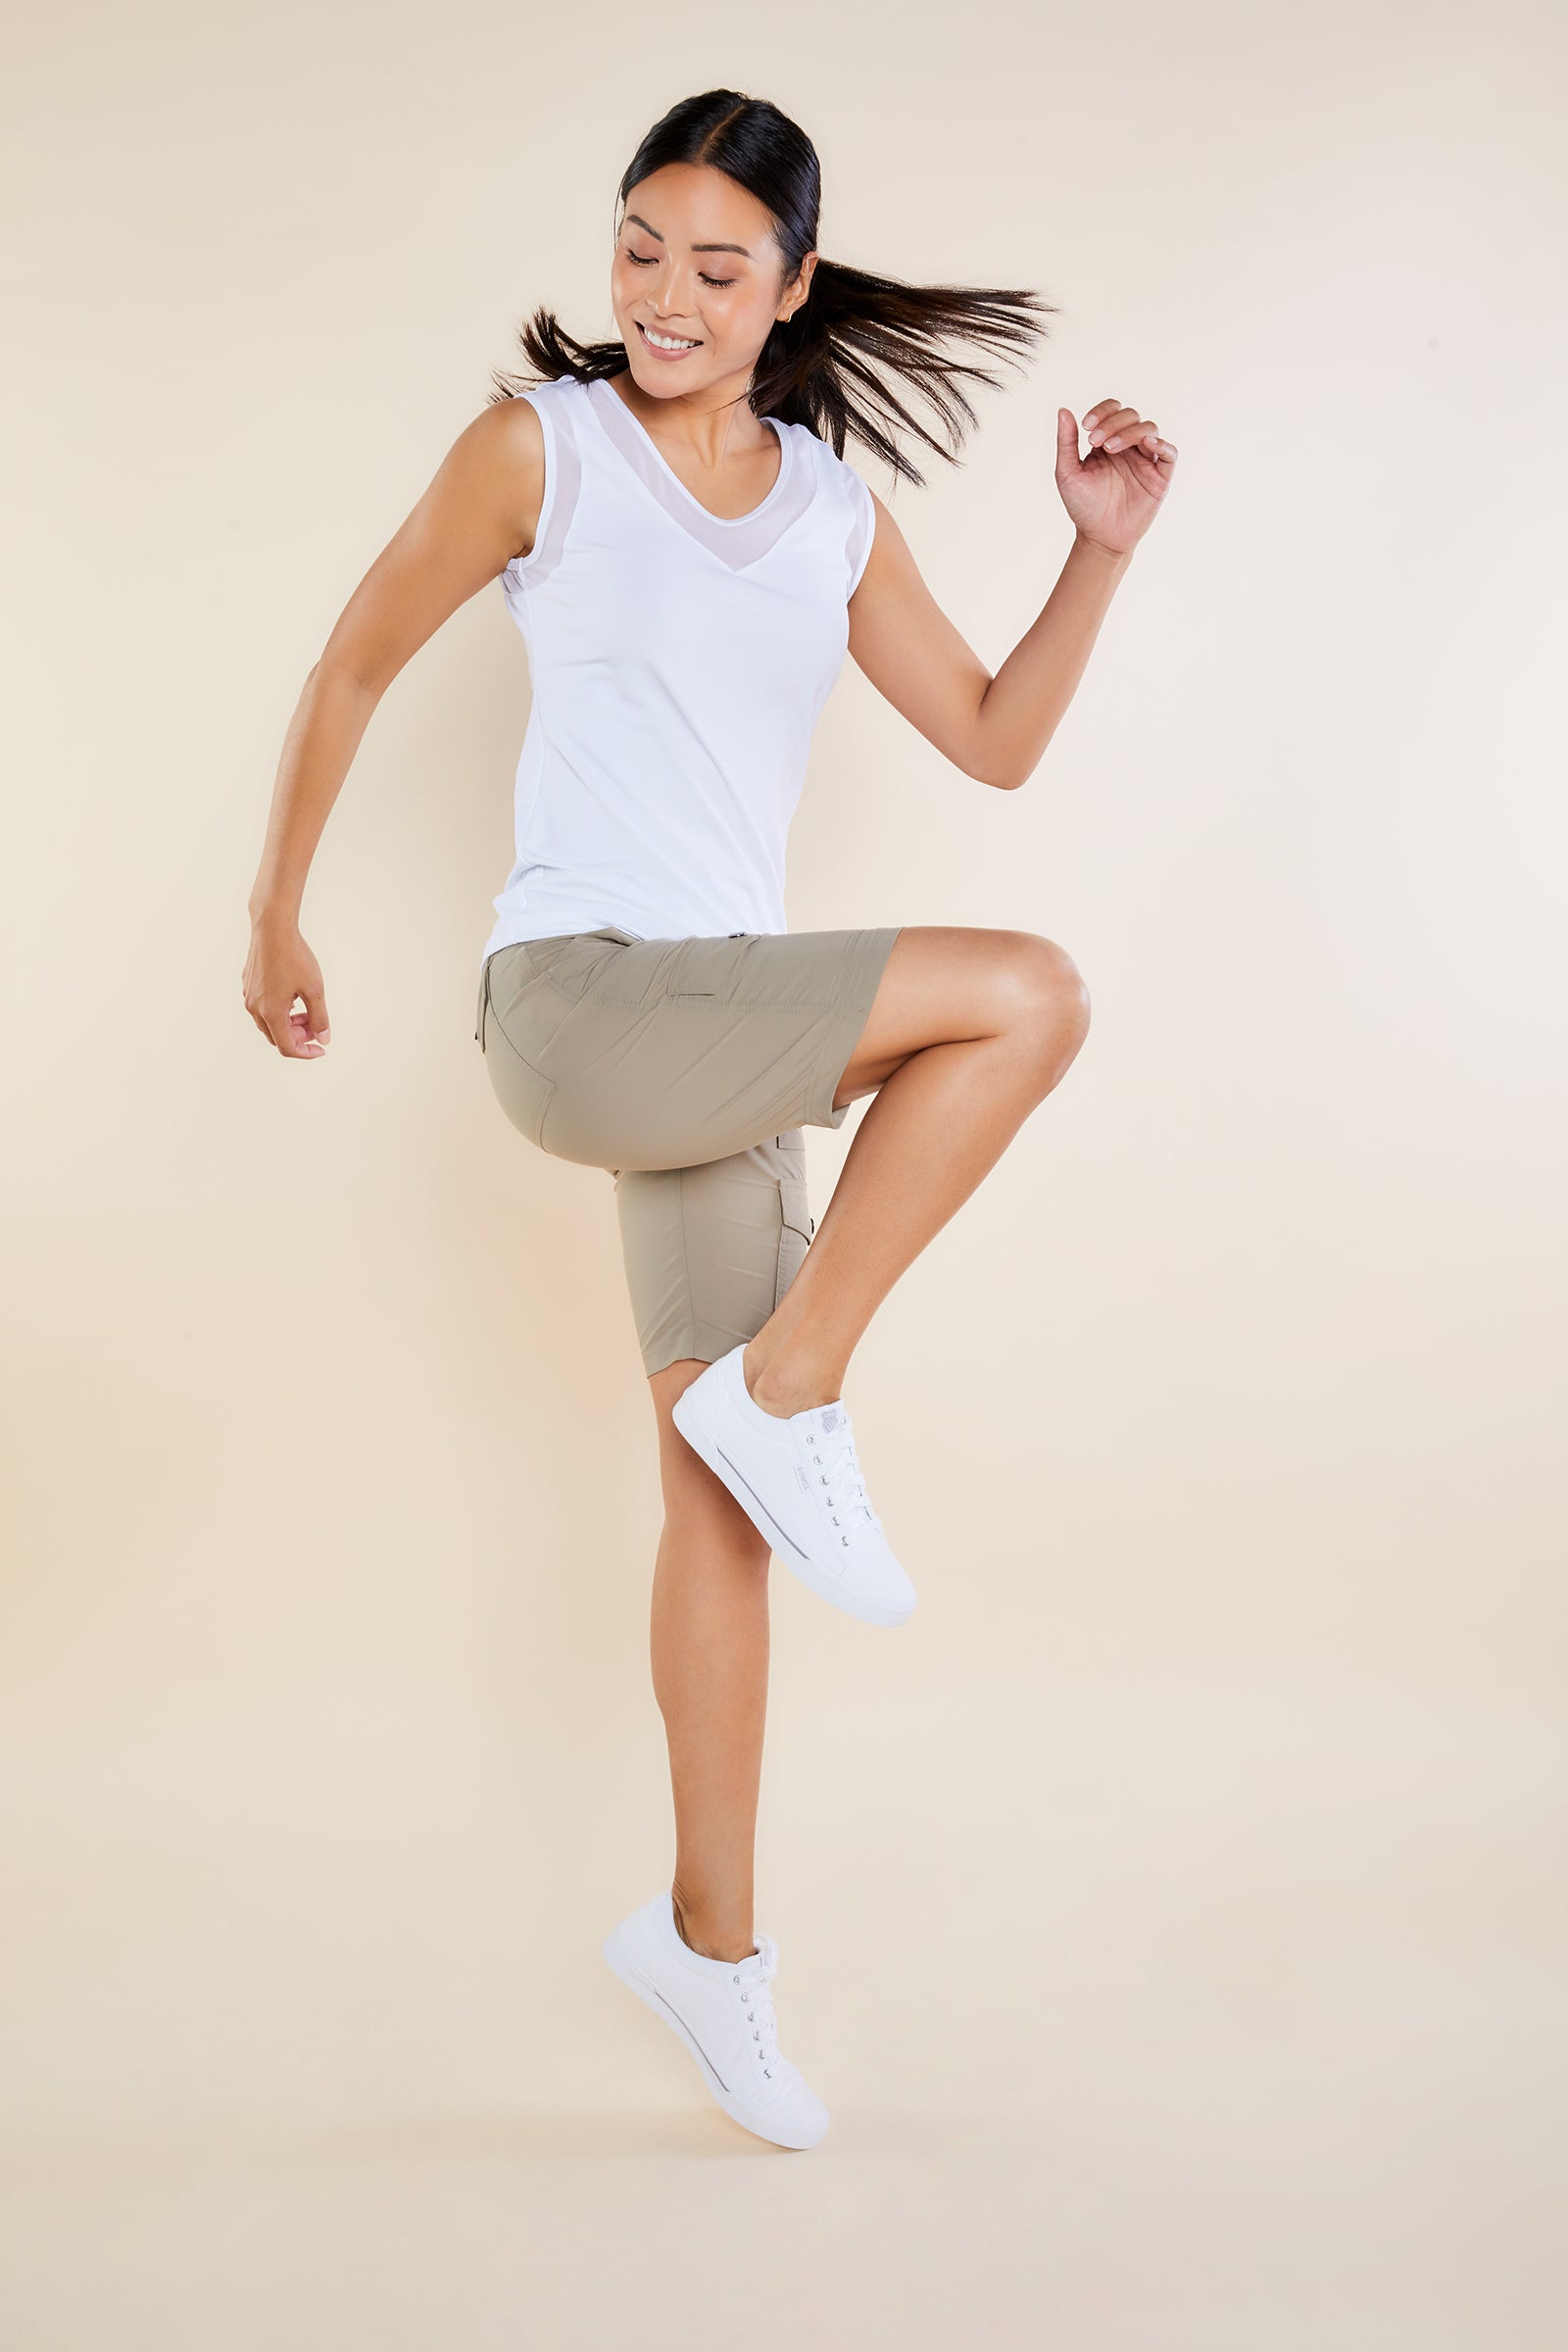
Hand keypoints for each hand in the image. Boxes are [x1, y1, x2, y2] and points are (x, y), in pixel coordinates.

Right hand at [243, 919, 330, 1058]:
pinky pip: (262, 1007)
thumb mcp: (314, 989)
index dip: (306, 1052)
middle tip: (316, 1025)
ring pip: (268, 1023)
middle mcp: (255, 1008)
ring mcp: (248, 996)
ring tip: (306, 1010)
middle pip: (276, 1037)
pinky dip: (278, 1011)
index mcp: (271, 1013)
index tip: (321, 1048)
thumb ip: (320, 1017)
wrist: (272, 928)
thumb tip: (323, 1039)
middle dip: (298, 1036)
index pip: (287, 1047)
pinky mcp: (248, 984)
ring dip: (288, 1023)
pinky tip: (292, 997)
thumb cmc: (295, 957)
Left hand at [1054, 398, 1176, 556]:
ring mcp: (1146, 460)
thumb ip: (1066, 442)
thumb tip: (1063, 410)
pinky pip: (1170, 452)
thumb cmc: (1083, 507)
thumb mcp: (1067, 472)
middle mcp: (1129, 447)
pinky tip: (1147, 444)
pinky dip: (1162, 443)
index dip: (1102, 411)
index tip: (1086, 426)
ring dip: (1130, 432)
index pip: (1112, 411)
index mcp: (1108, 442)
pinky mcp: (1160, 476)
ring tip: (1110, 448)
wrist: (1099, 538)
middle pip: (1131, 415)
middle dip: (1112, 423)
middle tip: (1095, 441)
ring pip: (1149, 429)